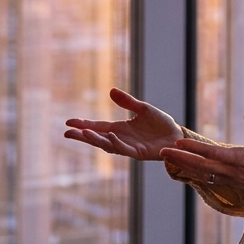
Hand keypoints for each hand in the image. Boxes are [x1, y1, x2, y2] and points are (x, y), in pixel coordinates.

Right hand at [64, 88, 180, 160]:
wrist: (177, 136)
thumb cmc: (160, 124)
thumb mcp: (143, 108)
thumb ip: (128, 102)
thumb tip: (111, 90)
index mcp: (119, 128)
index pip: (97, 126)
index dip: (83, 124)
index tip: (68, 122)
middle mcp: (120, 139)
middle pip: (97, 138)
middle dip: (82, 136)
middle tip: (67, 133)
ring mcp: (128, 147)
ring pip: (108, 145)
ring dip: (95, 140)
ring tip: (83, 133)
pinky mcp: (139, 153)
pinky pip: (125, 149)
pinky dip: (117, 143)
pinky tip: (110, 136)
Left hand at [161, 108, 243, 198]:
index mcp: (241, 160)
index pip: (212, 153)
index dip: (193, 148)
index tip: (178, 141)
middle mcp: (232, 172)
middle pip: (200, 166)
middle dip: (180, 158)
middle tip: (162, 152)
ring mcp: (231, 180)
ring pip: (201, 174)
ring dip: (184, 166)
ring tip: (167, 159)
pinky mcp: (232, 184)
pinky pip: (208, 179)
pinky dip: (194, 173)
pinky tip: (185, 169)